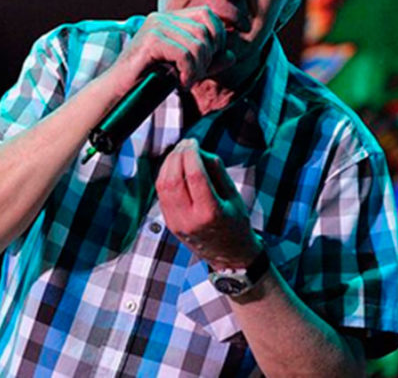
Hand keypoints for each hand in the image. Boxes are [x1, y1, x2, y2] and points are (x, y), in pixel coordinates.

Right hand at [107, 6, 236, 93]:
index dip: (217, 36)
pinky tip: (179, 82)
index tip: (210, 60)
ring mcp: (154, 27)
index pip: (207, 14)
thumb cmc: (148, 80)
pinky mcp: (150, 41)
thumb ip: (207, 61)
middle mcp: (161, 18)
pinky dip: (187, 72)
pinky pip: (184, 54)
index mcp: (169, 19)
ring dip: (197, 69)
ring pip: (197, 44)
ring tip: (185, 81)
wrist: (119, 92)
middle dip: (207, 58)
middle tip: (194, 75)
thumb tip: (231, 55)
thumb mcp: (184, 69)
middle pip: (205, 30)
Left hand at [155, 138, 261, 269]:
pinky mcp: (169, 223)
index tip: (194, 141)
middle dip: (177, 156)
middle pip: (173, 179)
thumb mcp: (234, 196)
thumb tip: (199, 152)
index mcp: (210, 213)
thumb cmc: (236, 224)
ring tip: (179, 153)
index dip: (191, 153)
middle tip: (185, 144)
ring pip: (162, 186)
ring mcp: (176, 223)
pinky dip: (165, 176)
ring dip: (168, 164)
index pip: (194, 175)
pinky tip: (174, 167)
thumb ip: (217, 172)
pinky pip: (162, 194)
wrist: (229, 256)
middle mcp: (189, 219)